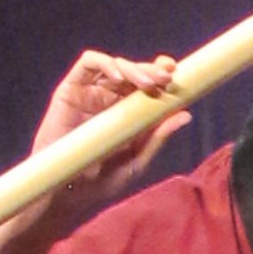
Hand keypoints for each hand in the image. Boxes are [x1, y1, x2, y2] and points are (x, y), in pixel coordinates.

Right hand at [27, 51, 192, 219]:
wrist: (67, 190)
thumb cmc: (101, 180)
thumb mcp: (136, 160)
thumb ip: (157, 137)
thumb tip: (186, 114)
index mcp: (129, 112)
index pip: (148, 85)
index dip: (161, 74)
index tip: (176, 75)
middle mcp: (111, 98)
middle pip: (134, 72)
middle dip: (152, 71)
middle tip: (166, 79)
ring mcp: (91, 92)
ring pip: (115, 65)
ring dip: (133, 68)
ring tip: (147, 84)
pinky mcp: (71, 89)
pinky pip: (87, 64)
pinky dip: (105, 63)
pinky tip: (118, 76)